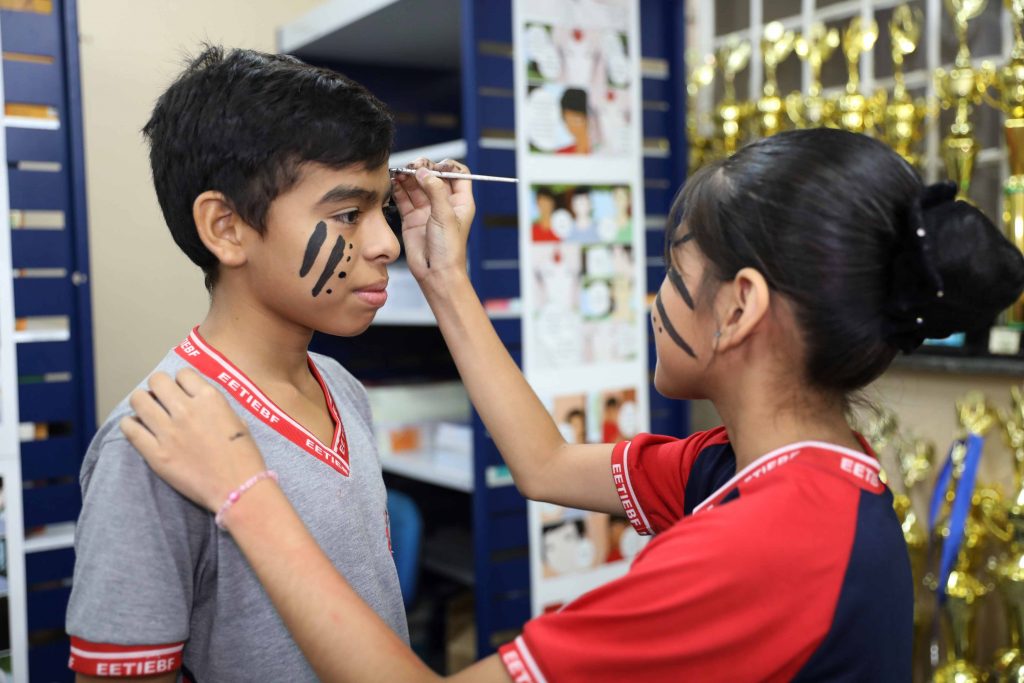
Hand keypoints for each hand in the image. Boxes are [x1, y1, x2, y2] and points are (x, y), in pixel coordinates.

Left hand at [120, 368, 267, 512]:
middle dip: (158, 387)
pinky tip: (135, 426)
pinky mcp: (155, 453)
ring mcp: (168, 431)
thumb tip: (200, 403)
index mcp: (210, 398)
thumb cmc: (245, 456)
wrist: (239, 489)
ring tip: (146, 410)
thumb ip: (216, 407)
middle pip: (157, 381)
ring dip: (142, 402)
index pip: (183, 374)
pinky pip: (130, 429)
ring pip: (139, 400)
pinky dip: (130, 424)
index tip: (181, 391)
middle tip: (161, 399)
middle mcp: (186, 409)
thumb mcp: (238, 421)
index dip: (181, 381)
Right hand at [392, 158, 475, 286]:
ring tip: (400, 172)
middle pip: (433, 176)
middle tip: (414, 166)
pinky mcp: (412, 218)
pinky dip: (398, 188)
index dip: (447, 166)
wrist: (436, 273)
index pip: (457, 174)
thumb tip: (424, 172)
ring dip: (409, 177)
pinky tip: (394, 181)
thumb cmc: (449, 249)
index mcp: (460, 201)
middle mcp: (443, 203)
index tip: (436, 165)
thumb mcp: (445, 215)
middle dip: (423, 168)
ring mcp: (427, 210)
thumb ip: (435, 190)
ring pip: (417, 186)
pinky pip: (404, 198)